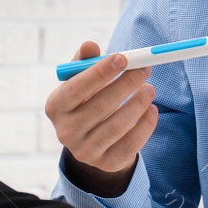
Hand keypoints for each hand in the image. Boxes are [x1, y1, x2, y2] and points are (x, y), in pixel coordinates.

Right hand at [45, 42, 156, 197]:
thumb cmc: (86, 100)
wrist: (90, 140)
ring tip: (150, 89)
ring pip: (117, 126)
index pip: (76, 88)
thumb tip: (90, 45)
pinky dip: (145, 125)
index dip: (100, 72)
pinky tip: (152, 110)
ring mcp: (85, 151)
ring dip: (138, 104)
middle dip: (126, 85)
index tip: (123, 58)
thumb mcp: (80, 80)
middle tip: (144, 70)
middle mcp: (66, 131)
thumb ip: (85, 61)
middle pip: (100, 106)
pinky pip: (130, 144)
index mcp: (56, 106)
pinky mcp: (106, 163)